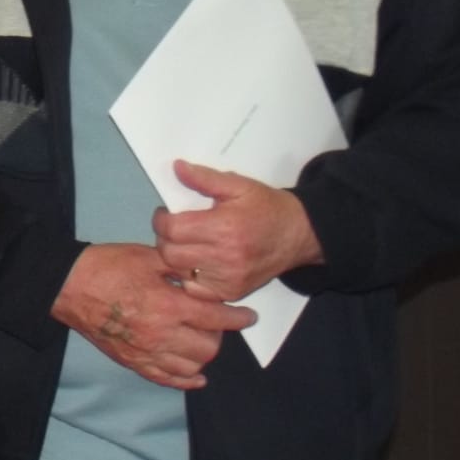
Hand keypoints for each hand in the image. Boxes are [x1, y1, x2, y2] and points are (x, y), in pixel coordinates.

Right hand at [52, 243, 256, 390]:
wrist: (68, 285)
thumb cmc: (108, 266)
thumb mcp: (148, 257)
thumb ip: (180, 269)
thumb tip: (206, 277)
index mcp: (167, 305)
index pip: (216, 318)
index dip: (238, 318)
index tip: (248, 316)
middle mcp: (160, 334)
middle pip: (208, 347)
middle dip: (218, 334)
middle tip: (215, 321)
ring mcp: (146, 352)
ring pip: (192, 366)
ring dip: (202, 354)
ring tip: (200, 339)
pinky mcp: (133, 362)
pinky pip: (167, 379)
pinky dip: (186, 379)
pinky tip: (196, 374)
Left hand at [155, 160, 324, 301]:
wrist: (298, 234)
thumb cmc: (266, 207)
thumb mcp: (238, 185)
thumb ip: (205, 178)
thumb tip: (176, 167)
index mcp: (224, 227)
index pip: (172, 229)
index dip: (161, 220)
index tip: (166, 214)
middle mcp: (225, 257)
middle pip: (170, 253)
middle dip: (165, 239)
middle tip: (175, 229)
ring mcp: (229, 278)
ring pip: (179, 272)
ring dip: (176, 258)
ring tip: (185, 245)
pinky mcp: (232, 292)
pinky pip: (195, 290)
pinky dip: (189, 278)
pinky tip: (197, 264)